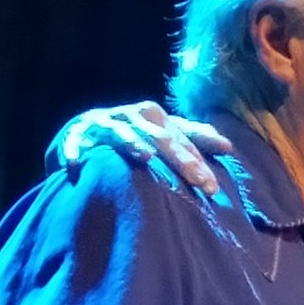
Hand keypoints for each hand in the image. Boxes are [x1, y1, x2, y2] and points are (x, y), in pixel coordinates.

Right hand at [50, 101, 230, 192]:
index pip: (181, 138)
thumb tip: (228, 146)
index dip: (198, 160)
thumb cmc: (132, 137)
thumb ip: (193, 139)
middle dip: (179, 157)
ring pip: (120, 132)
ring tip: (147, 156)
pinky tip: (79, 164)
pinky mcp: (75, 135)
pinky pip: (75, 143)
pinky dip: (76, 151)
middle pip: (159, 135)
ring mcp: (102, 124)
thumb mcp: (163, 135)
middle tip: (199, 181)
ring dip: (131, 142)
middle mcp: (130, 116)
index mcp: (154, 117)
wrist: (84, 134)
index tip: (213, 187)